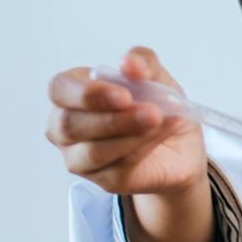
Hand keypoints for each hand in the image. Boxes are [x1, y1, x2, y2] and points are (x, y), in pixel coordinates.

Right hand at [45, 46, 206, 196]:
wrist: (181, 143)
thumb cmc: (156, 104)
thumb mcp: (156, 76)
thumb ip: (143, 62)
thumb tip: (130, 62)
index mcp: (70, 92)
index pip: (60, 90)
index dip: (87, 94)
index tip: (123, 96)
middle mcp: (65, 126)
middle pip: (71, 125)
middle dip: (114, 118)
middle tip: (152, 112)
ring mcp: (80, 157)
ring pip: (94, 151)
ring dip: (132, 134)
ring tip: (160, 120)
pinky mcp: (103, 180)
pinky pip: (119, 167)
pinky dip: (145, 147)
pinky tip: (163, 133)